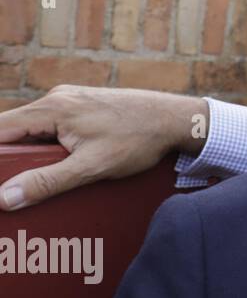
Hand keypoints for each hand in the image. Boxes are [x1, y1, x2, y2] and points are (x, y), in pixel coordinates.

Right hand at [0, 86, 208, 210]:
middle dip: (6, 159)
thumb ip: (47, 182)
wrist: (178, 119)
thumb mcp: (92, 166)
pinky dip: (45, 147)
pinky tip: (51, 168)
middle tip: (6, 189)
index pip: (0, 130)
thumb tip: (4, 198)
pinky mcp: (84, 107)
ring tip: (21, 183)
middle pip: (13, 130)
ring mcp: (71, 101)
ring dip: (26, 154)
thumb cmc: (139, 139)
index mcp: (52, 108)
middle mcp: (57, 99)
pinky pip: (52, 127)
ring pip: (33, 129)